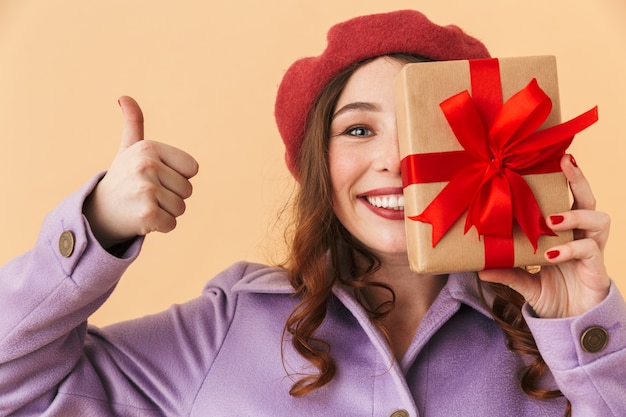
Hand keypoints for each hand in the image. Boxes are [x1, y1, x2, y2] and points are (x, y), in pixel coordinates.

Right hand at [83, 96, 198, 247]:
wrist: (98, 211)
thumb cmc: (123, 178)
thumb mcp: (129, 149)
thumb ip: (133, 123)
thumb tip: (124, 97)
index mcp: (150, 147)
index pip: (192, 169)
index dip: (178, 177)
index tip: (156, 177)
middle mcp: (147, 165)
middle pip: (188, 190)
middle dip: (172, 197)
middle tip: (147, 194)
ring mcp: (146, 190)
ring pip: (181, 208)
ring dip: (166, 212)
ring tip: (144, 205)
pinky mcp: (147, 214)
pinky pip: (172, 224)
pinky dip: (160, 227)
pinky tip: (142, 219)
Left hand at [479, 154, 610, 317]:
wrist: (571, 325)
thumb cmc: (552, 295)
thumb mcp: (523, 281)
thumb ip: (506, 272)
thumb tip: (478, 267)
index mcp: (564, 232)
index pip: (565, 198)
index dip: (561, 179)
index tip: (550, 157)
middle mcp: (580, 234)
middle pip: (587, 198)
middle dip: (578, 178)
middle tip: (566, 160)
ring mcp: (592, 248)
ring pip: (598, 218)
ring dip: (575, 214)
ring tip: (551, 219)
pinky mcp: (597, 267)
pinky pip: (590, 249)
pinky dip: (570, 249)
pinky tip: (551, 255)